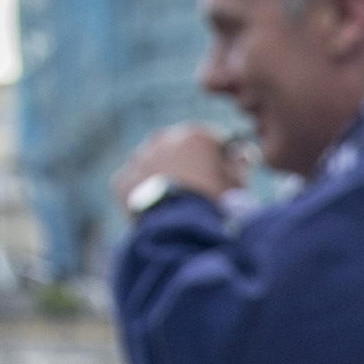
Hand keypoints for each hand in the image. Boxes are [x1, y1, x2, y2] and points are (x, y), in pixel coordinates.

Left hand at [109, 124, 243, 214]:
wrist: (179, 229)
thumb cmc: (214, 204)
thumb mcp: (237, 183)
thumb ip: (239, 164)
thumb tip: (240, 154)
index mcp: (194, 135)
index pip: (213, 140)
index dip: (222, 157)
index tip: (227, 172)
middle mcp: (163, 139)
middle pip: (179, 149)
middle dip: (188, 163)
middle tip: (197, 188)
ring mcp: (139, 159)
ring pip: (153, 164)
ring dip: (163, 175)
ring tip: (176, 202)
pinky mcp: (122, 180)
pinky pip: (135, 183)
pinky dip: (143, 193)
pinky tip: (158, 209)